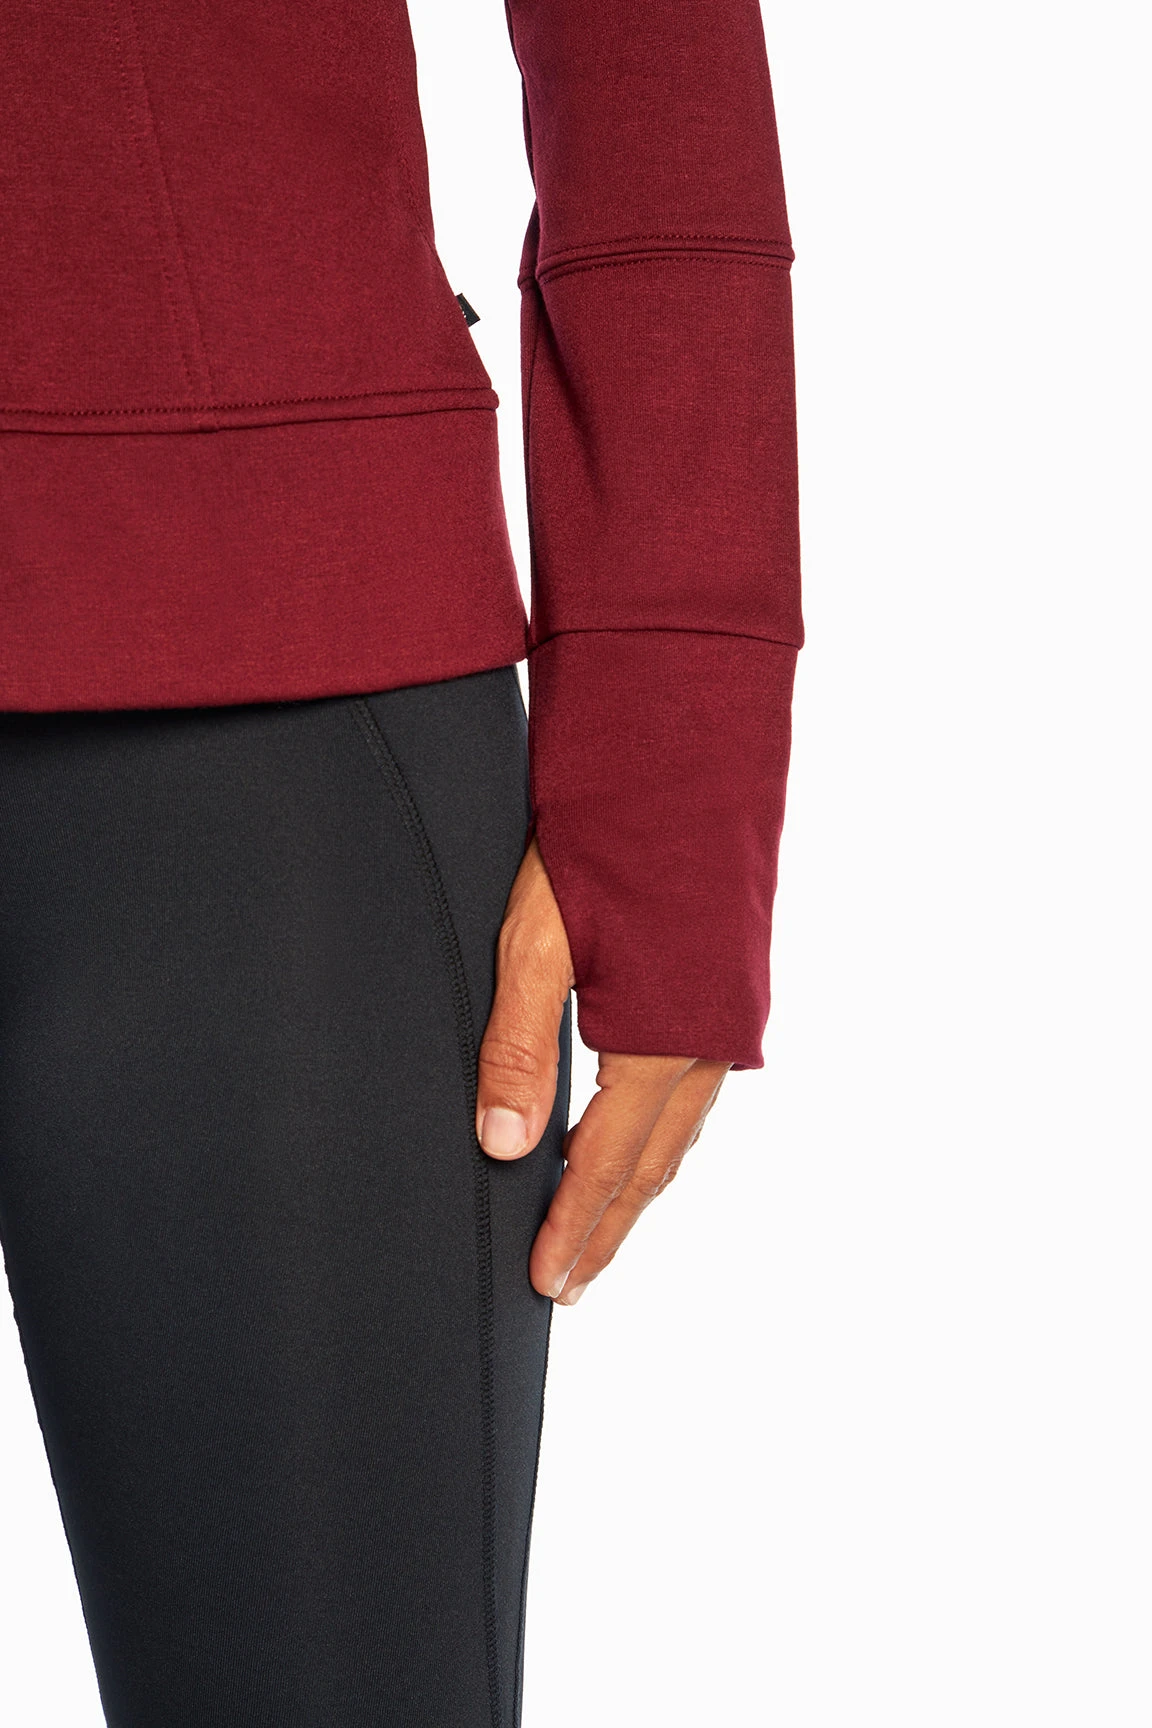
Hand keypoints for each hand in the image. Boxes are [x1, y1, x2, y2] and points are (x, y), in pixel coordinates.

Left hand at [475, 838, 729, 1304]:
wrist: (690, 756)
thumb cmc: (610, 841)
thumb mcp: (539, 941)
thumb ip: (519, 1047)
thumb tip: (499, 1146)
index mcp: (662, 1043)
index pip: (607, 1166)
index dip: (574, 1228)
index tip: (547, 1283)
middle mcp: (710, 1043)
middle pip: (653, 1165)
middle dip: (609, 1226)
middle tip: (572, 1281)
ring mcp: (729, 1016)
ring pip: (678, 1129)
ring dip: (636, 1182)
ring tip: (601, 1224)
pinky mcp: (730, 987)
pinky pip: (695, 1089)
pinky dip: (660, 1130)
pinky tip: (638, 1127)